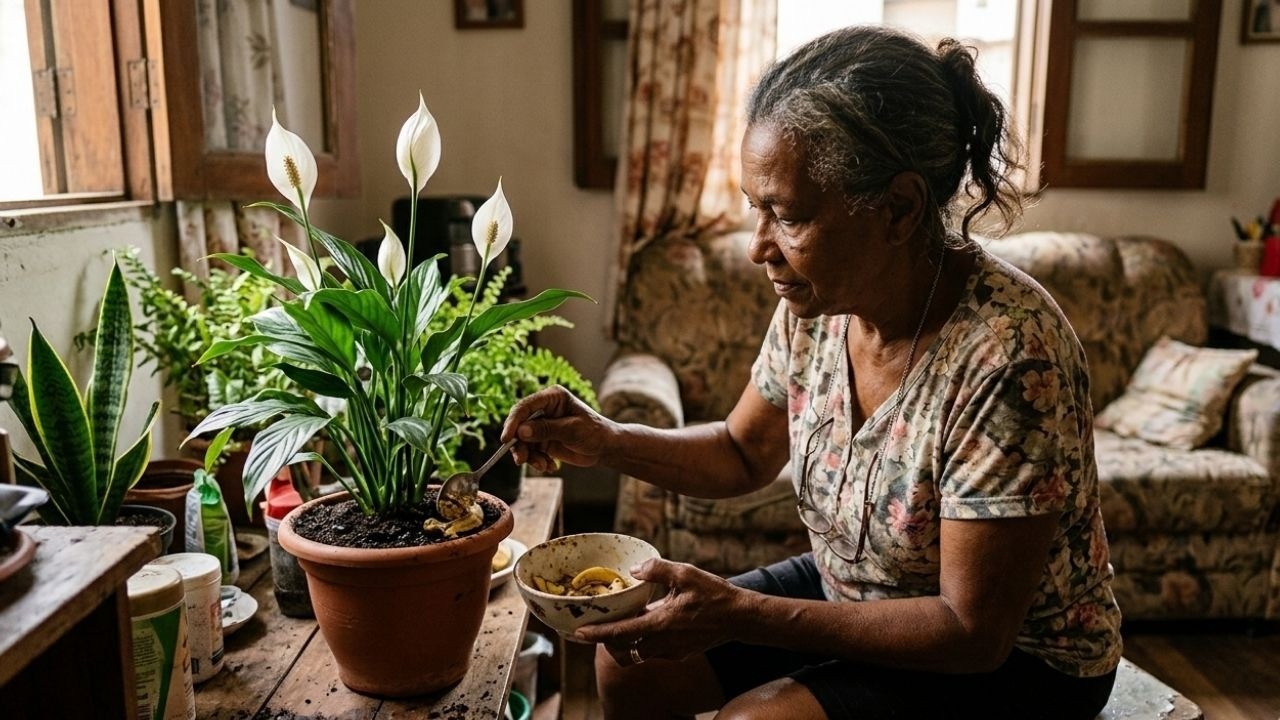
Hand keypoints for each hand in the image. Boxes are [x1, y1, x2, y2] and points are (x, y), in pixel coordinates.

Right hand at [501, 386, 613, 471]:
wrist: (605, 448)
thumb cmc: (594, 432)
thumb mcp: (572, 430)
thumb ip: (546, 430)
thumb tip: (520, 431)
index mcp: (551, 397)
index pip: (525, 407)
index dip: (513, 422)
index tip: (506, 439)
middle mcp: (543, 410)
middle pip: (519, 425)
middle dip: (519, 444)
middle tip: (521, 460)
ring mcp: (542, 425)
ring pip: (522, 441)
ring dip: (529, 456)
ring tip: (543, 466)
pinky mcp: (542, 440)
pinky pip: (531, 451)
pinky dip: (537, 461)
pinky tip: (550, 466)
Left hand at [573, 558, 743, 663]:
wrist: (741, 618)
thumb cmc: (714, 595)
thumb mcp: (685, 573)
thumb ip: (657, 569)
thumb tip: (636, 569)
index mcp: (661, 624)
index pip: (620, 634)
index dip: (597, 634)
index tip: (579, 633)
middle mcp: (663, 643)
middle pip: (623, 650)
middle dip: (607, 641)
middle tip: (598, 626)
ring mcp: (672, 651)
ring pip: (637, 654)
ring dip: (625, 643)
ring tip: (622, 624)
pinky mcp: (680, 653)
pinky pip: (653, 652)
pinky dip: (642, 642)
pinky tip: (647, 623)